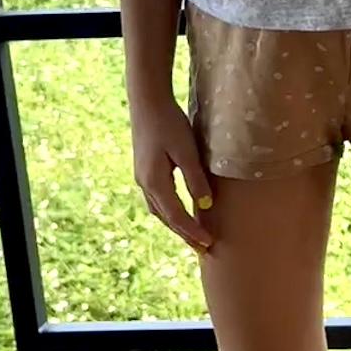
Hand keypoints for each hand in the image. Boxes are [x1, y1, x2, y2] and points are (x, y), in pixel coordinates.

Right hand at [130, 93, 213, 252]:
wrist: (147, 102)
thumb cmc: (170, 123)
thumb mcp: (187, 151)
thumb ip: (195, 178)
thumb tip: (206, 205)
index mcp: (155, 182)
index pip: (176, 216)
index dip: (192, 231)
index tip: (208, 244)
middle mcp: (145, 184)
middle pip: (166, 218)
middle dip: (184, 234)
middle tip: (203, 249)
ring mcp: (142, 177)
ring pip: (159, 210)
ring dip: (175, 225)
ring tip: (193, 235)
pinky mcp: (145, 170)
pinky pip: (157, 200)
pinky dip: (169, 211)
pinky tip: (178, 212)